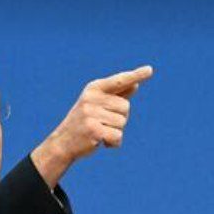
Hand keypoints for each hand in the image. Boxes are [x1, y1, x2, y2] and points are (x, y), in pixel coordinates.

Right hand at [31, 65, 153, 186]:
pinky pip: (118, 136)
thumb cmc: (84, 121)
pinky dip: (114, 143)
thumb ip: (116, 95)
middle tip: (102, 123)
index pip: (119, 81)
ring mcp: (91, 114)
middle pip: (126, 107)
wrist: (63, 142)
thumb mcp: (97, 104)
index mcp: (94, 89)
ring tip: (100, 132)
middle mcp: (92, 98)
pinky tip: (102, 143)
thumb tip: (136, 84)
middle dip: (120, 118)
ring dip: (116, 132)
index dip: (136, 75)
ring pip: (122, 123)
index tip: (150, 70)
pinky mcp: (93, 130)